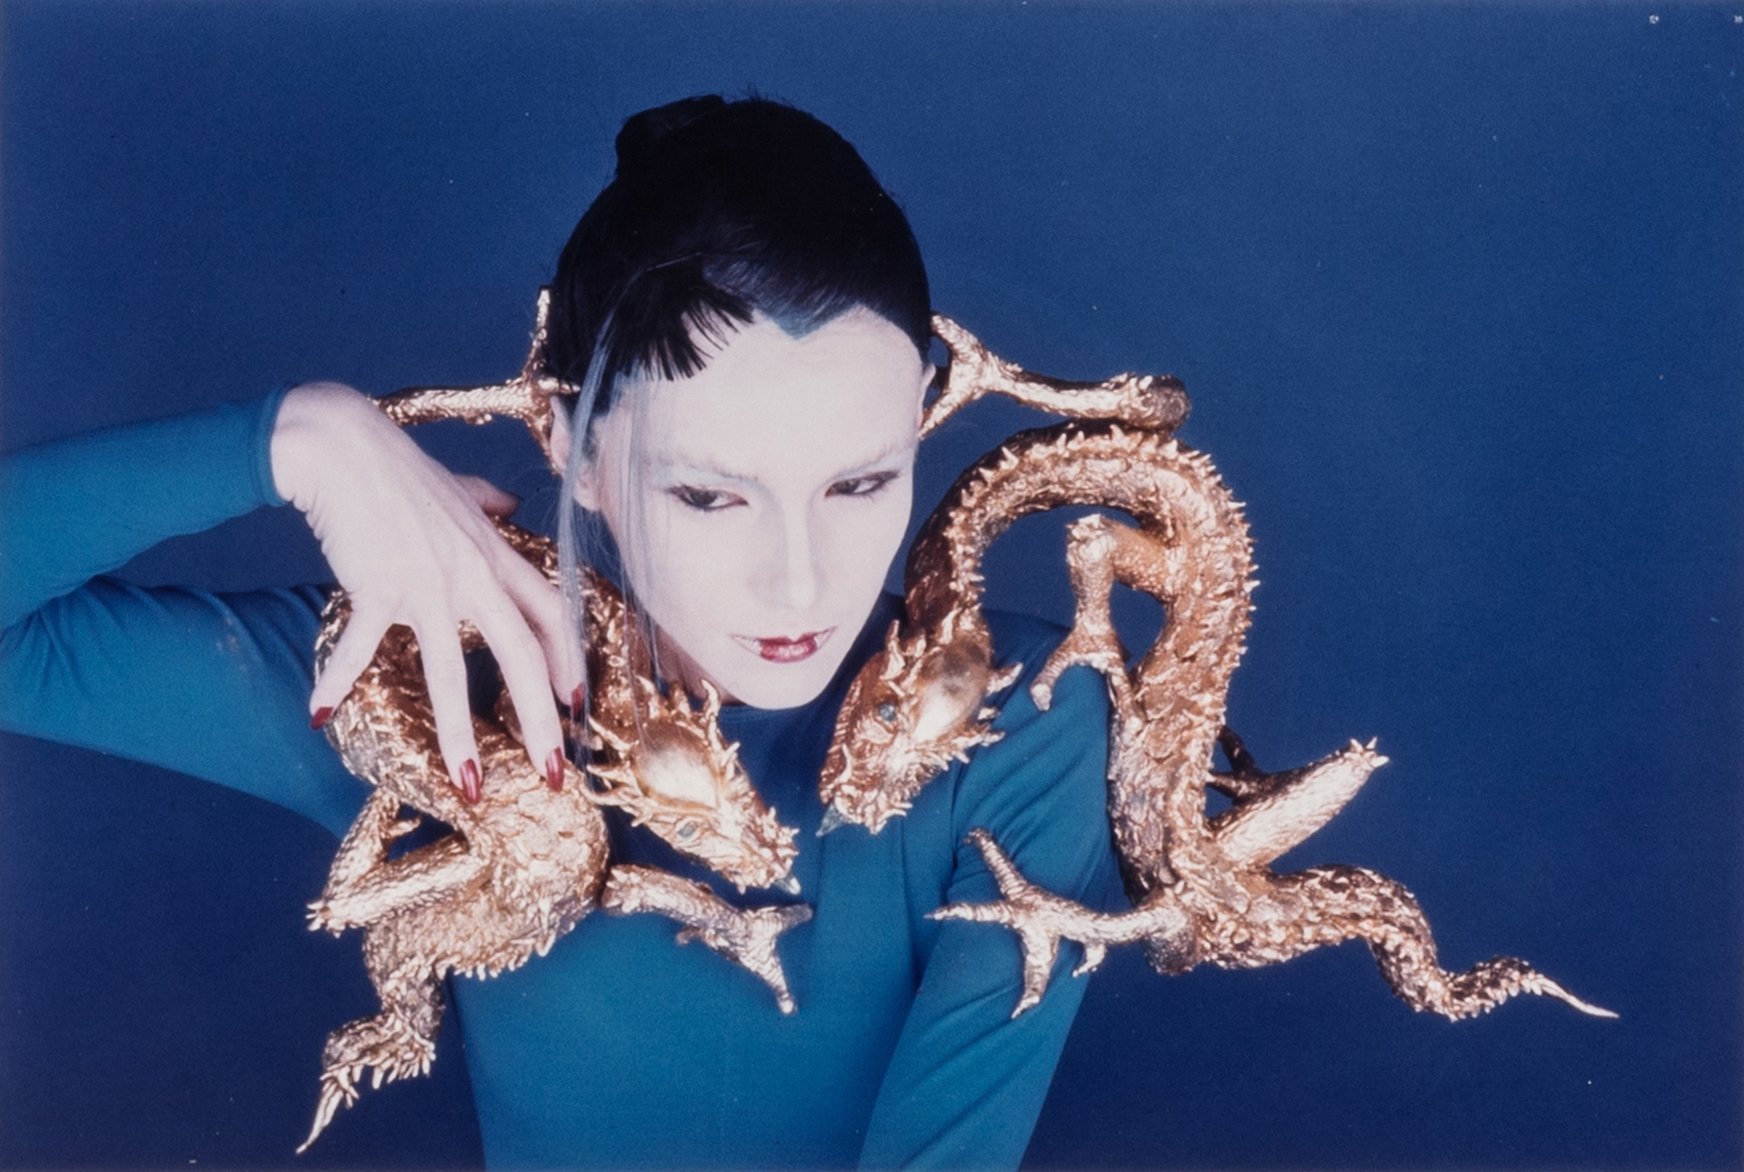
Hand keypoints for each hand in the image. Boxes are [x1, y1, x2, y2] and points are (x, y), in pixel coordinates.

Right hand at [271, 382, 581, 802]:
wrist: (344, 445)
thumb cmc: (399, 470)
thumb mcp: (458, 488)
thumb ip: (488, 504)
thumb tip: (511, 506)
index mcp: (497, 556)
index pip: (552, 616)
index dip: (570, 663)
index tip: (577, 707)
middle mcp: (472, 575)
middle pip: (522, 657)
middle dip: (541, 723)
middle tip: (553, 775)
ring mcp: (427, 583)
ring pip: (451, 671)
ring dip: (459, 736)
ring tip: (468, 784)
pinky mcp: (376, 585)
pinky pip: (361, 645)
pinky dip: (335, 678)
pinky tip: (320, 712)